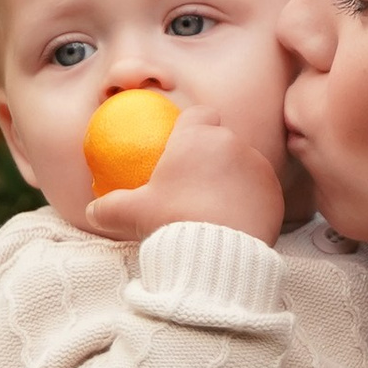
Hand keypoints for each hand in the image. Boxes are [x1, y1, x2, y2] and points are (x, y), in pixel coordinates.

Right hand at [82, 106, 286, 248]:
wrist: (216, 254)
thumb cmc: (171, 223)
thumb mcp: (131, 214)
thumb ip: (108, 207)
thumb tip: (92, 211)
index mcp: (196, 137)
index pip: (200, 114)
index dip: (193, 126)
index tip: (183, 147)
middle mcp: (231, 142)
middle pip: (222, 139)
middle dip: (212, 155)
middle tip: (196, 185)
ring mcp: (257, 165)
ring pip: (243, 163)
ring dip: (232, 177)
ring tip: (216, 207)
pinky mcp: (275, 191)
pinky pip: (260, 188)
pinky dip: (250, 199)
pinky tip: (235, 220)